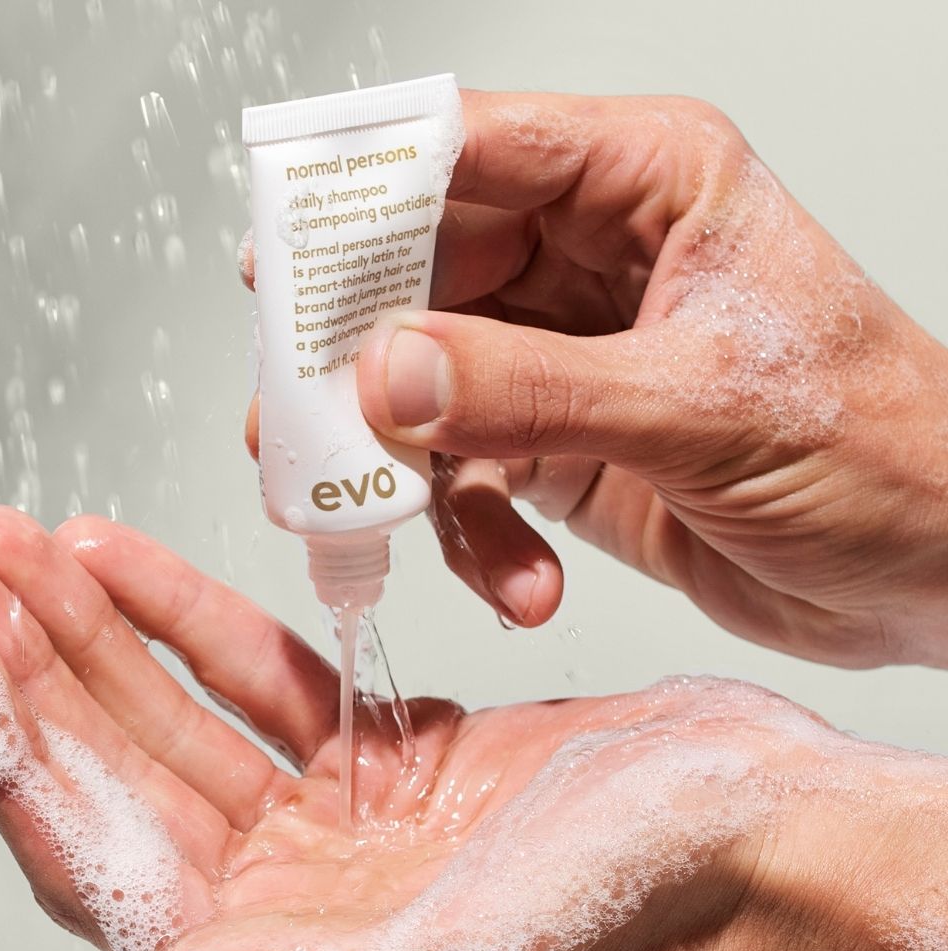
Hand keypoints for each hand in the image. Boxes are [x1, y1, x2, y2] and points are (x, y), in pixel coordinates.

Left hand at [0, 509, 947, 950]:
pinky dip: (193, 616)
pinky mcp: (388, 748)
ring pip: (178, 710)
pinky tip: (129, 567)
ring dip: (97, 628)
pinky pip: (264, 673)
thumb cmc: (641, 902)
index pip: (113, 859)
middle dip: (32, 663)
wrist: (751, 831)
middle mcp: (298, 897)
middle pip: (123, 768)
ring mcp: (338, 817)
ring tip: (22, 549)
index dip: (27, 759)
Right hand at [340, 91, 947, 666]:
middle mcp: (591, 260)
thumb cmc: (879, 449)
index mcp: (645, 185)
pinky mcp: (557, 446)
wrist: (924, 570)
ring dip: (413, 470)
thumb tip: (389, 375)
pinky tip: (521, 583)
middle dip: (361, 360)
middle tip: (302, 421)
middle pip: (424, 278)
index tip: (281, 258)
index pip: (472, 152)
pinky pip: (471, 478)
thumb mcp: (701, 407)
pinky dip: (476, 538)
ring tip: (399, 523)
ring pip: (431, 389)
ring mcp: (564, 358)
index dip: (366, 196)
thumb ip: (535, 390)